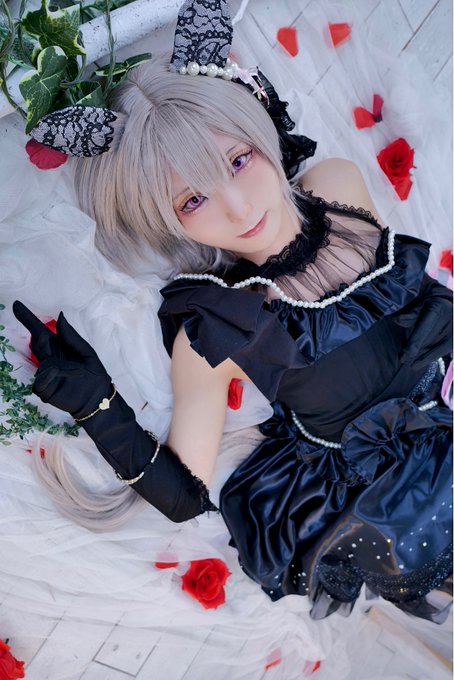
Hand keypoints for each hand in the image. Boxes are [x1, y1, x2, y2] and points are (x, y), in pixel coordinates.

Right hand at [13, 300, 111, 418]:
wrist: (98, 399)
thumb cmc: (95, 376)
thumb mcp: (87, 353)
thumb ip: (72, 337)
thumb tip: (60, 315)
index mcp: (60, 348)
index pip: (40, 331)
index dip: (28, 319)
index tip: (17, 305)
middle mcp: (49, 359)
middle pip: (37, 342)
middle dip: (32, 329)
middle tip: (22, 313)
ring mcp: (45, 374)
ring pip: (43, 363)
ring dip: (59, 366)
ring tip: (77, 373)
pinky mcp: (44, 389)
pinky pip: (41, 379)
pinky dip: (52, 377)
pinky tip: (65, 379)